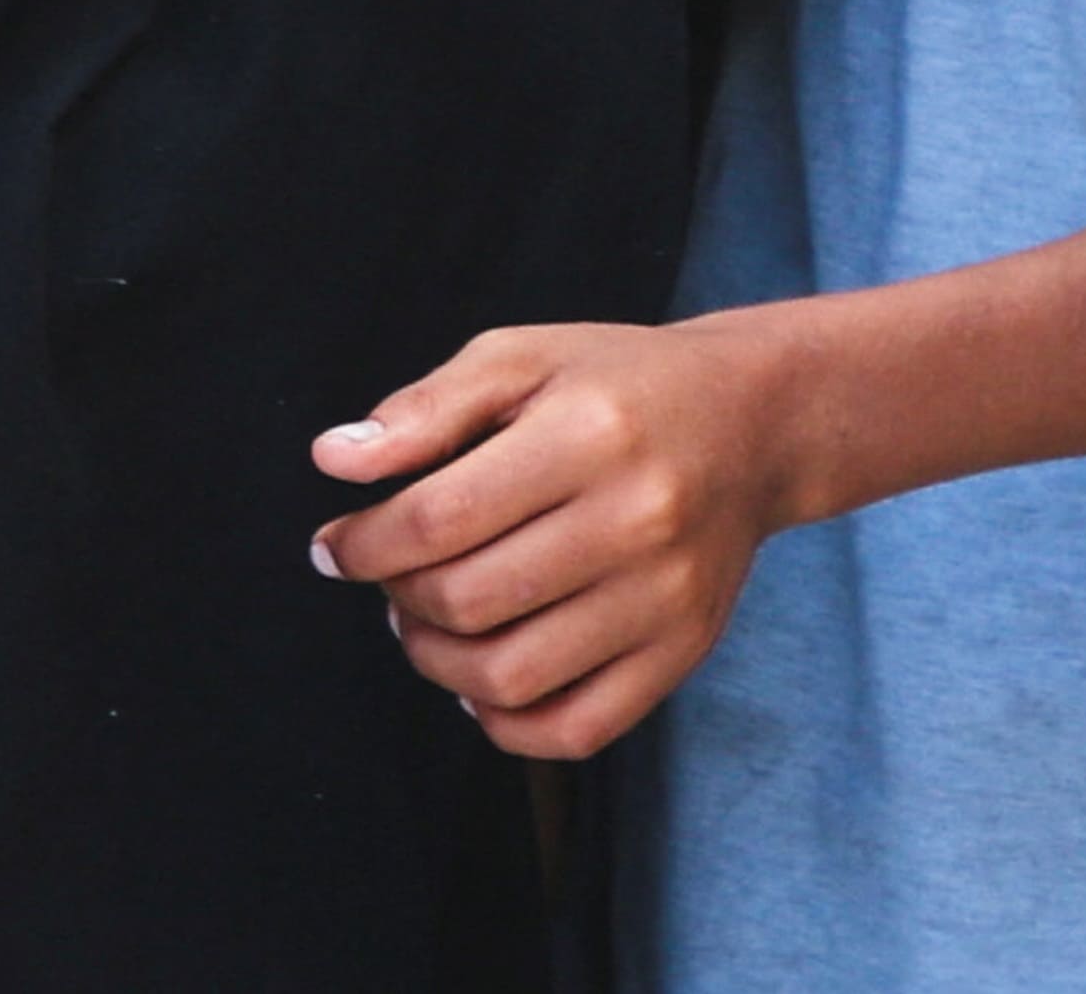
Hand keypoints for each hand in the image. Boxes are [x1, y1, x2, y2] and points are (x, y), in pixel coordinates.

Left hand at [306, 317, 811, 760]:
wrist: (752, 423)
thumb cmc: (619, 384)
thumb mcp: (522, 357)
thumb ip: (426, 408)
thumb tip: (335, 459)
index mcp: (588, 434)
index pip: (438, 518)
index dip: (362, 544)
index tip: (333, 547)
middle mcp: (635, 521)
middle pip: (468, 601)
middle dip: (397, 597)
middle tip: (388, 576)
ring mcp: (665, 599)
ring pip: (511, 678)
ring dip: (437, 663)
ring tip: (424, 623)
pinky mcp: (683, 652)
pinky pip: (577, 729)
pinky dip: (507, 723)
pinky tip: (482, 680)